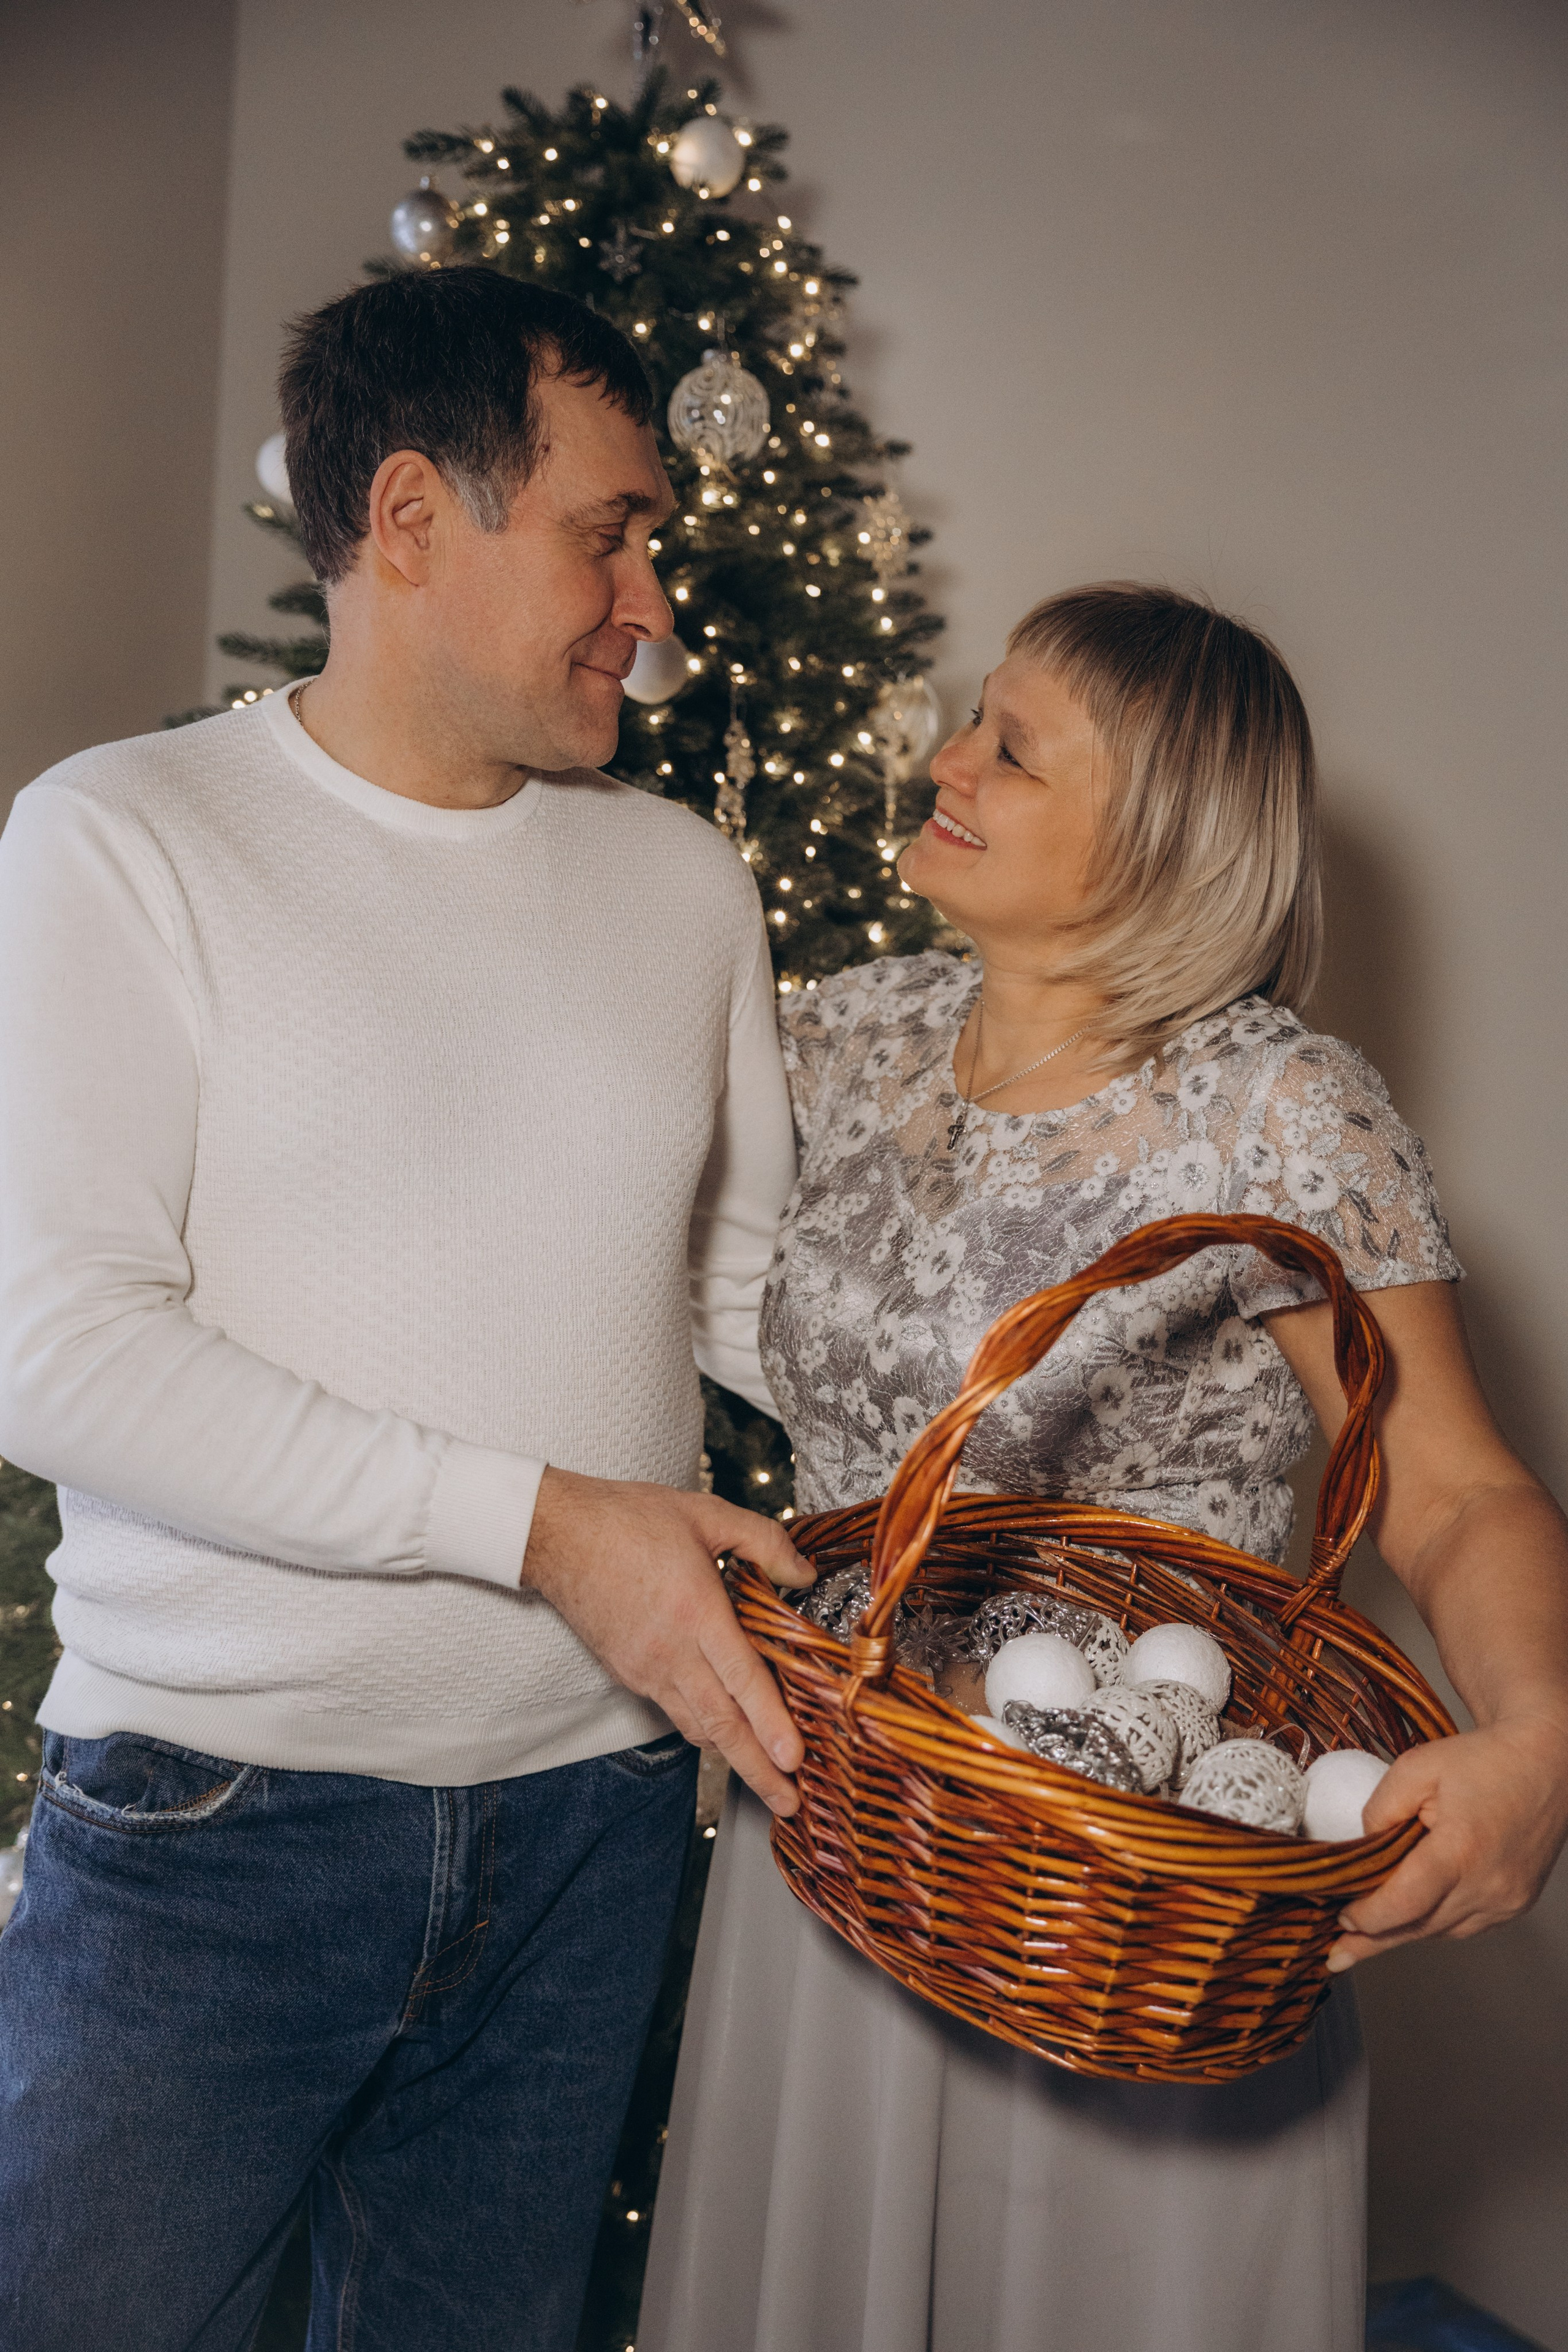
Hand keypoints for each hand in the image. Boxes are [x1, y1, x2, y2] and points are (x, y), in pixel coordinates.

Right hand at [522, 1467, 814, 1815]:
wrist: (559, 1534)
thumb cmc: (630, 1520)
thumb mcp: (707, 1514)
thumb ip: (764, 1542)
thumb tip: (805, 1572)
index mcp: (696, 1611)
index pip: (743, 1680)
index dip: (771, 1724)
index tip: (795, 1760)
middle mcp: (671, 1652)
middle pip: (723, 1725)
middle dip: (759, 1770)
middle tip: (789, 1802)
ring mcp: (645, 1669)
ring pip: (696, 1726)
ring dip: (733, 1757)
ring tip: (766, 1781)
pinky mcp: (627, 1674)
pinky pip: (673, 1711)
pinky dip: (702, 1729)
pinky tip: (724, 1735)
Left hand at [1327, 1713, 1567, 1970]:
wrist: (1545, 1765)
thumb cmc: (1484, 1761)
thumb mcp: (1417, 1767)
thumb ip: (1381, 1808)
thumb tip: (1362, 1845)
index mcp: (1462, 1850)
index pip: (1406, 1902)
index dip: (1368, 1917)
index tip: (1341, 1918)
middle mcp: (1489, 1884)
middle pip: (1420, 1926)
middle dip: (1374, 1939)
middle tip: (1338, 1952)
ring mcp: (1507, 1900)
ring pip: (1442, 1932)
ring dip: (1404, 1932)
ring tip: (1364, 1938)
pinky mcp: (1516, 1904)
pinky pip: (1465, 1925)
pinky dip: (1435, 1922)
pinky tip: (1412, 1914)